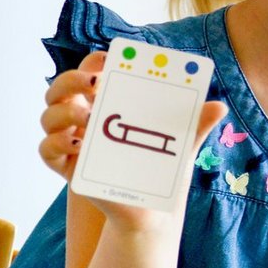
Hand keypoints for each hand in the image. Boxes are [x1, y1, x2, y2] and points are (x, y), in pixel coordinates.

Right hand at [43, 50, 225, 229]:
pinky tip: (77, 143)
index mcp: (112, 103)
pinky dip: (55, 143)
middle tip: (93, 83)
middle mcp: (87, 117)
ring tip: (88, 118)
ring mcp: (74, 140)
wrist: (150, 208)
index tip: (108, 58)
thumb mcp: (181, 142)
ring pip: (49, 115)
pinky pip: (47, 150)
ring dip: (63, 111)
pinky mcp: (68, 166)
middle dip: (71, 79)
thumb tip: (220, 107)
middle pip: (63, 88)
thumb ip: (195, 123)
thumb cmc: (162, 167)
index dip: (94, 61)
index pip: (93, 71)